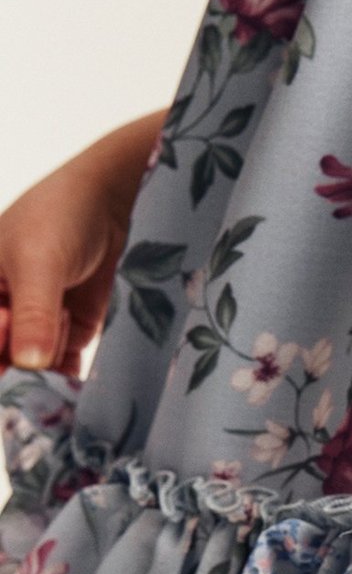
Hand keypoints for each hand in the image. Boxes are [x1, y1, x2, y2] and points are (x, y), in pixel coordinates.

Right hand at [0, 112, 164, 374]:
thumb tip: (26, 363)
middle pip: (0, 358)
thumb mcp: (40, 263)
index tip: (10, 324)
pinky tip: (78, 367)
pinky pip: (61, 368)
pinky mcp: (67, 333)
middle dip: (20, 359)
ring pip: (32, 368)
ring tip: (67, 313)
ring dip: (49, 358)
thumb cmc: (60, 216)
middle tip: (47, 330)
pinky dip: (68, 373)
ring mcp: (33, 325)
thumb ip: (34, 314)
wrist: (117, 201)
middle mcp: (0, 312)